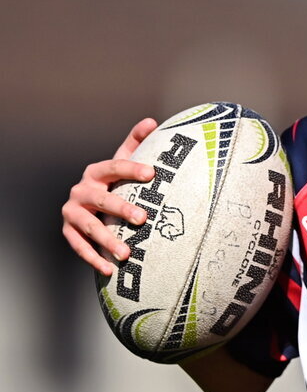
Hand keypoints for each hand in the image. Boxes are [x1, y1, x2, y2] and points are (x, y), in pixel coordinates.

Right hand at [61, 118, 158, 274]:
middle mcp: (81, 190)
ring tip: (127, 253)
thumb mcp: (124, 162)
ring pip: (89, 226)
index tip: (152, 173)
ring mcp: (73, 211)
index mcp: (97, 171)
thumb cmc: (116, 183)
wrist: (92, 204)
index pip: (114, 166)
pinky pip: (79, 246)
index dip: (132, 169)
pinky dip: (93, 258)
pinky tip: (108, 269)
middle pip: (102, 199)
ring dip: (107, 240)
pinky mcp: (69, 231)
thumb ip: (136, 143)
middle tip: (143, 219)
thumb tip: (152, 122)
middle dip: (122, 209)